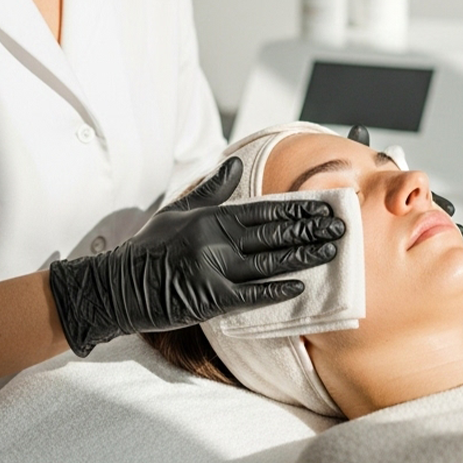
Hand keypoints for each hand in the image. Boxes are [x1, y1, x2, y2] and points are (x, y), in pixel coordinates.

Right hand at [49, 157, 344, 355]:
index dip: (298, 209)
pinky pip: (251, 295)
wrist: (120, 285)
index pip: (265, 210)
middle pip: (274, 234)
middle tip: (342, 228)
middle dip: (311, 230)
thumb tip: (236, 163)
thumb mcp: (179, 210)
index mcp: (211, 217)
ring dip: (303, 256)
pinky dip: (276, 291)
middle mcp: (216, 241)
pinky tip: (300, 286)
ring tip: (331, 251)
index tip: (324, 207)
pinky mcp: (210, 299)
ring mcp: (214, 270)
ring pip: (270, 262)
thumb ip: (212, 189)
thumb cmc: (149, 248)